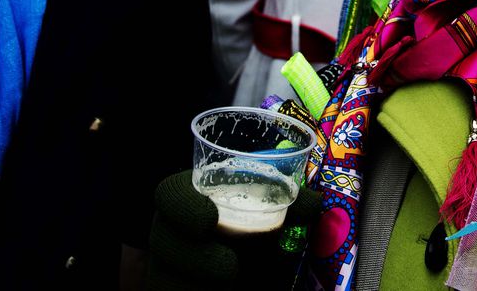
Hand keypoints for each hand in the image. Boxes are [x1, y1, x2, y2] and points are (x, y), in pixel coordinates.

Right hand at [147, 170, 322, 289]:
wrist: (236, 278)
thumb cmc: (250, 240)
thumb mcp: (268, 223)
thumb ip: (289, 210)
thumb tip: (315, 201)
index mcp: (186, 203)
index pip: (169, 194)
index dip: (182, 205)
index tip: (210, 219)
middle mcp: (168, 234)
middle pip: (160, 240)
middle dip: (191, 255)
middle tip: (230, 266)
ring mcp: (164, 269)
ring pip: (163, 276)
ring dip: (195, 280)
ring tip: (230, 282)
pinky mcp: (168, 290)